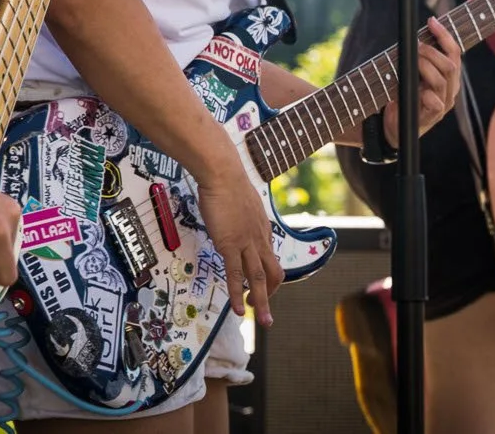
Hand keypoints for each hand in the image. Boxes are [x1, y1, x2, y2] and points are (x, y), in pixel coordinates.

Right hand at [196, 159, 281, 324]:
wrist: (223, 173)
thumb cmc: (227, 181)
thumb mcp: (241, 199)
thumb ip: (242, 213)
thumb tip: (236, 213)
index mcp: (262, 228)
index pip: (270, 257)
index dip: (269, 275)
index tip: (264, 286)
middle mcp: (259, 239)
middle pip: (272, 273)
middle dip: (271, 295)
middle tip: (267, 313)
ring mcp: (246, 243)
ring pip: (258, 279)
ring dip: (262, 302)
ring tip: (263, 321)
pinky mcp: (230, 245)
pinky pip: (236, 275)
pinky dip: (237, 294)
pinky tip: (238, 309)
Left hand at [382, 17, 461, 148]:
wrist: (394, 127)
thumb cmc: (404, 96)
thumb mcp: (412, 74)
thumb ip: (418, 59)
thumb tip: (414, 36)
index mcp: (449, 78)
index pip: (454, 53)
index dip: (445, 36)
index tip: (431, 21)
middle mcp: (450, 90)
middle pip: (450, 66)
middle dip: (432, 52)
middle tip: (415, 47)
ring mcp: (443, 105)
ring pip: (442, 81)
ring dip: (425, 67)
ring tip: (410, 62)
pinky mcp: (432, 118)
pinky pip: (436, 103)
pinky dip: (427, 95)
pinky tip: (419, 91)